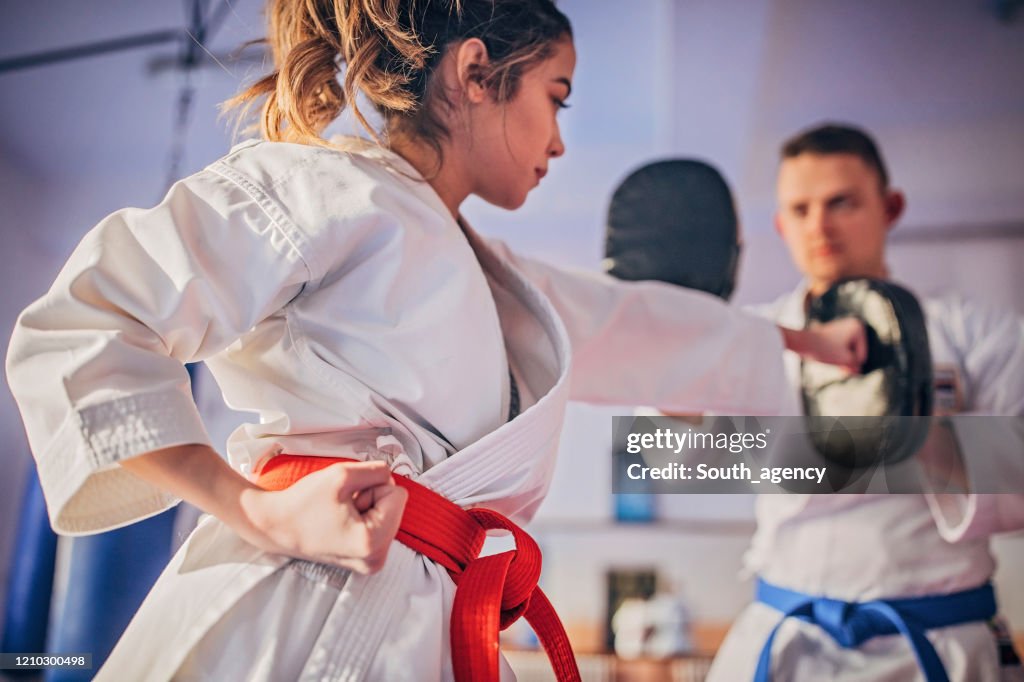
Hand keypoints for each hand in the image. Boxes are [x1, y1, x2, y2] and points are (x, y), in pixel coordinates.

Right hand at [242, 460, 407, 573]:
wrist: (276, 526)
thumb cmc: (303, 503)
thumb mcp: (342, 474)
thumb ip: (377, 470)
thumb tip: (392, 477)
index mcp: (372, 542)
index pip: (399, 494)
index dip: (372, 487)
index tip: (347, 499)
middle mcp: (376, 559)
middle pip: (395, 507)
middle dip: (371, 499)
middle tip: (341, 507)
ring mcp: (372, 563)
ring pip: (388, 515)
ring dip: (367, 508)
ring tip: (340, 515)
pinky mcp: (367, 560)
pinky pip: (380, 527)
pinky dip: (364, 519)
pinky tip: (342, 523)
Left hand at [781, 318, 866, 372]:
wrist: (802, 342)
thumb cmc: (824, 349)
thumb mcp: (844, 360)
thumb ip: (855, 365)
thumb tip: (859, 370)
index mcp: (858, 327)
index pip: (861, 356)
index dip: (848, 362)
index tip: (836, 355)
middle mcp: (853, 324)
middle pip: (855, 353)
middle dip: (846, 361)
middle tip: (832, 358)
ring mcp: (844, 328)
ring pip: (847, 352)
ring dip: (842, 360)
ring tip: (829, 355)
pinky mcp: (835, 333)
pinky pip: (841, 348)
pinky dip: (837, 355)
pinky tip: (829, 355)